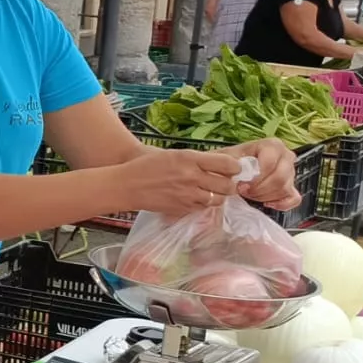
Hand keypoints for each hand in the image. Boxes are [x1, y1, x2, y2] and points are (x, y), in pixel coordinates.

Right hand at [111, 147, 242, 217]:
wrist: (127, 185)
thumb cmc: (147, 165)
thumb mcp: (174, 154)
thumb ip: (197, 159)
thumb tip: (221, 164)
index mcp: (190, 159)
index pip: (227, 164)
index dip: (235, 168)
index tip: (234, 168)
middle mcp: (191, 177)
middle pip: (227, 185)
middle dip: (229, 184)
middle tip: (224, 182)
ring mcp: (187, 195)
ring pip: (218, 200)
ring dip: (217, 196)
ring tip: (210, 191)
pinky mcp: (182, 209)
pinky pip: (203, 209)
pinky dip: (203, 204)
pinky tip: (195, 198)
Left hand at [228, 139, 301, 210]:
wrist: (232, 169)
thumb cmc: (231, 161)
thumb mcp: (227, 157)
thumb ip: (232, 164)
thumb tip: (239, 172)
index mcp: (272, 145)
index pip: (270, 163)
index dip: (255, 178)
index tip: (241, 185)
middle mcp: (286, 156)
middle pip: (279, 178)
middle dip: (259, 189)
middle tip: (244, 191)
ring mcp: (291, 172)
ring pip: (284, 189)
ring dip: (265, 196)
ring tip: (250, 194)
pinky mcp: (292, 187)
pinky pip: (294, 199)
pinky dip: (280, 204)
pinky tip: (266, 203)